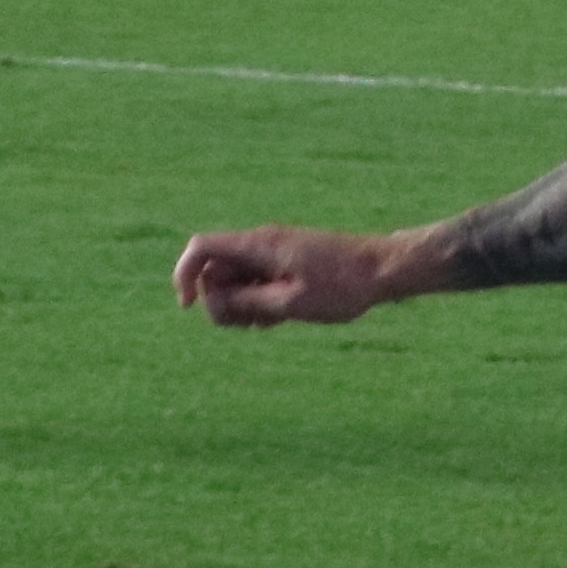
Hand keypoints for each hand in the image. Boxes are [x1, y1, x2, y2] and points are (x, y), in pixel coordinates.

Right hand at [172, 226, 402, 328]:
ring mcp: (273, 253)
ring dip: (240, 305)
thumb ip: (248, 301)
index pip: (201, 248)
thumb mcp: (290, 303)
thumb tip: (213, 300)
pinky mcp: (285, 264)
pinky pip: (255, 282)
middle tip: (251, 323)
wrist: (383, 269)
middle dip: (220, 301)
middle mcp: (261, 244)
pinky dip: (258, 302)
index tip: (188, 307)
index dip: (184, 275)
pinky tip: (281, 318)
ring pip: (235, 280)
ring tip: (271, 322)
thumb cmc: (341, 287)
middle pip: (215, 270)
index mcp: (259, 245)